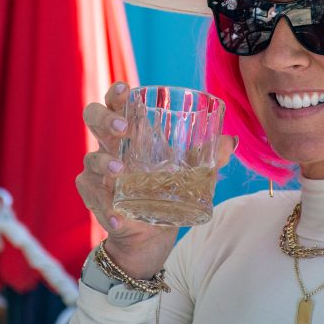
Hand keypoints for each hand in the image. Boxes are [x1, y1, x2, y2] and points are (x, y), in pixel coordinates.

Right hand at [76, 81, 235, 278]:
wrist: (150, 234)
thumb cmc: (164, 190)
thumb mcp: (189, 173)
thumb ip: (209, 156)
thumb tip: (232, 141)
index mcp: (130, 132)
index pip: (117, 103)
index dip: (116, 93)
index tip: (124, 88)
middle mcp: (110, 146)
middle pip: (93, 118)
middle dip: (105, 118)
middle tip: (123, 127)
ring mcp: (99, 171)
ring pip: (90, 157)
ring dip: (103, 162)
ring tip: (120, 171)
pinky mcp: (96, 197)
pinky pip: (92, 195)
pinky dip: (105, 207)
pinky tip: (118, 218)